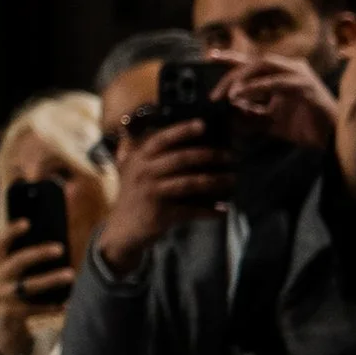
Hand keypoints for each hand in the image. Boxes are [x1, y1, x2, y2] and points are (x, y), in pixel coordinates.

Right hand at [0, 224, 71, 354]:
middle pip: (17, 262)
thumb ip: (16, 261)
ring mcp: (0, 299)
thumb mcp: (7, 278)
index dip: (11, 232)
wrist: (4, 331)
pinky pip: (36, 309)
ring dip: (51, 280)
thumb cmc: (13, 297)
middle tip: (60, 248)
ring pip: (29, 286)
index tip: (28, 223)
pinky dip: (53, 307)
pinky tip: (68, 304)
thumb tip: (45, 242)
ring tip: (71, 274)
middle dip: (39, 253)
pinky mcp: (10, 316)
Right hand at [94, 114, 231, 271]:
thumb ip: (142, 151)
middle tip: (231, 155)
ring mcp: (153, 193)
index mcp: (139, 159)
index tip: (203, 124)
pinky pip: (191, 210)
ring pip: (190, 183)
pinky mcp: (161, 214)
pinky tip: (223, 210)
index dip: (182, 130)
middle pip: (181, 158)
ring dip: (215, 180)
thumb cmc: (133, 196)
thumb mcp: (131, 170)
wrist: (123, 230)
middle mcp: (144, 173)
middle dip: (210, 155)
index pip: (161, 139)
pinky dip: (209, 211)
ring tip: (233, 178)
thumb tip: (163, 131)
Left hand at [223, 50, 337, 153]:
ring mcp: (299, 75)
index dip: (231, 58)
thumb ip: (249, 113)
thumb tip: (226, 109)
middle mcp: (291, 68)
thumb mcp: (268, 120)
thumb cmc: (303, 127)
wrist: (330, 141)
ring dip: (243, 79)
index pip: (252, 62)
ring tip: (229, 95)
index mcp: (282, 73)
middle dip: (232, 74)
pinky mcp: (305, 86)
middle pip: (255, 62)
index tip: (209, 56)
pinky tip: (243, 95)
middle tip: (215, 94)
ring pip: (264, 66)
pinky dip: (257, 87)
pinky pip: (276, 83)